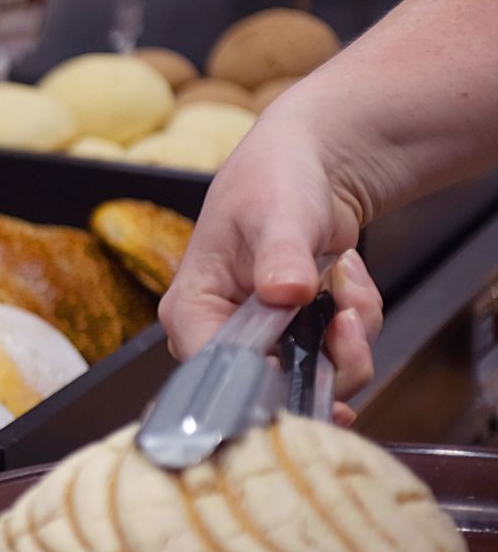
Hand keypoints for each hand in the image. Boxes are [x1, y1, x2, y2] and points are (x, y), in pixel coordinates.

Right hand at [159, 119, 383, 415]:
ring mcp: (261, 338)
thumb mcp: (276, 212)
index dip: (263, 385)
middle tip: (349, 316)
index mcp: (192, 309)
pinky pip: (338, 357)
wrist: (311, 163)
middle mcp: (220, 333)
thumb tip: (284, 292)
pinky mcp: (296, 336)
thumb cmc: (272, 178)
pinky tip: (348, 279)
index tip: (311, 374)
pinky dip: (358, 323)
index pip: (215, 371)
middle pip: (271, 387)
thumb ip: (280, 255)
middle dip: (327, 358)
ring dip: (352, 336)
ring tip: (348, 282)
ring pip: (315, 376)